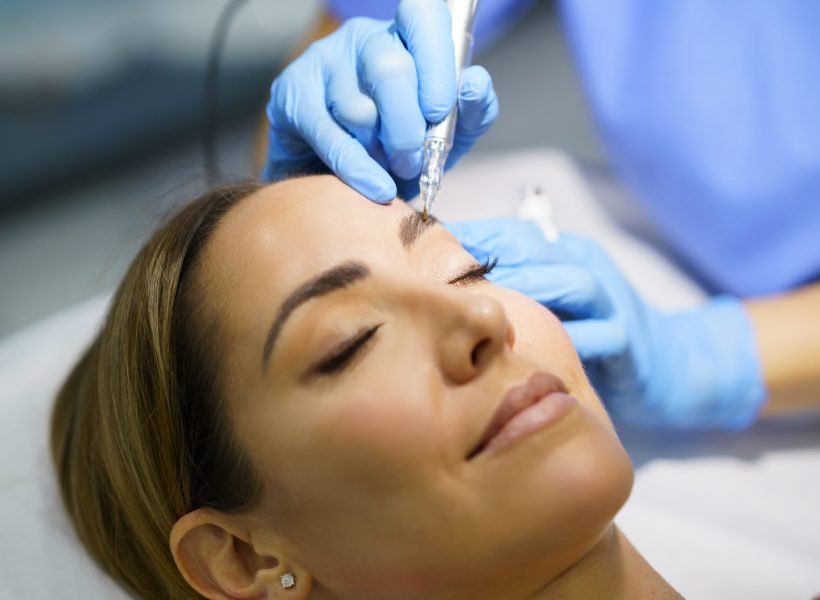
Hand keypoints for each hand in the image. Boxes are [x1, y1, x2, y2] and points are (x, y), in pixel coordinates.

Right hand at [263, 0, 498, 201]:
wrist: (341, 189)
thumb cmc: (399, 153)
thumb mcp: (447, 137)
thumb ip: (471, 112)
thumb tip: (475, 82)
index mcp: (406, 37)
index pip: (423, 12)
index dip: (436, 59)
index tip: (438, 109)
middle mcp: (364, 38)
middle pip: (390, 70)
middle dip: (407, 128)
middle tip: (412, 160)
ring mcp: (324, 61)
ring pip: (360, 109)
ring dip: (380, 152)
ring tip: (384, 166)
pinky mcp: (292, 94)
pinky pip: (331, 136)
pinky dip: (359, 169)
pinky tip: (375, 187)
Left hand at [447, 218, 766, 428]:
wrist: (668, 364)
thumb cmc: (593, 332)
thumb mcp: (551, 304)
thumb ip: (511, 288)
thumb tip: (444, 285)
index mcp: (562, 253)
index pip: (508, 236)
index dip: (464, 242)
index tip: (417, 253)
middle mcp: (585, 266)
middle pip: (530, 251)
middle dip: (480, 260)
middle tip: (432, 277)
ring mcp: (610, 299)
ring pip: (566, 283)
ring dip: (523, 291)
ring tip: (476, 307)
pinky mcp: (628, 338)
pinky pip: (595, 334)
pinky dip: (564, 340)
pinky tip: (525, 353)